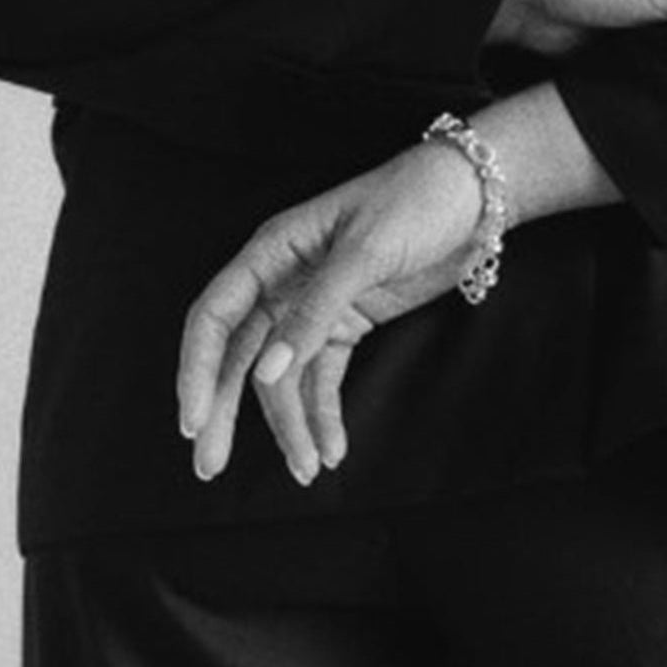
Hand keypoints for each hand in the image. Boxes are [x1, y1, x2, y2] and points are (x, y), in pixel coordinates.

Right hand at [176, 140, 487, 485]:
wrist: (473, 196)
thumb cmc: (412, 202)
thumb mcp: (363, 252)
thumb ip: (315, 311)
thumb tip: (267, 371)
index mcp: (272, 251)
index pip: (215, 317)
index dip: (197, 369)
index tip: (194, 420)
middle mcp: (283, 282)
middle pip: (239, 355)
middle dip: (225, 411)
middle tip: (211, 466)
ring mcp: (314, 307)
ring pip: (283, 377)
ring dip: (290, 424)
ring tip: (306, 469)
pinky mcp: (348, 325)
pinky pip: (324, 378)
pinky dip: (325, 414)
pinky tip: (332, 448)